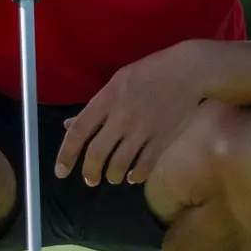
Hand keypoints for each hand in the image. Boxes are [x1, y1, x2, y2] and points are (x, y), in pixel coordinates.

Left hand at [56, 43, 212, 185]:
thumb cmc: (151, 72)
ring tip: (112, 177)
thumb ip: (94, 107)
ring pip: (120, 164)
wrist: (189, 71)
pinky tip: (133, 177)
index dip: (66, 154)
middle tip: (90, 179)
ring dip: (112, 176)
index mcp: (108, 98)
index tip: (61, 172)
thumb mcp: (118, 82)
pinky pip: (145, 165)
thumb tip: (69, 126)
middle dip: (90, 172)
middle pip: (97, 153)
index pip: (79, 131)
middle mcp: (122, 116)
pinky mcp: (163, 138)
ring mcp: (144, 129)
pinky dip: (136, 176)